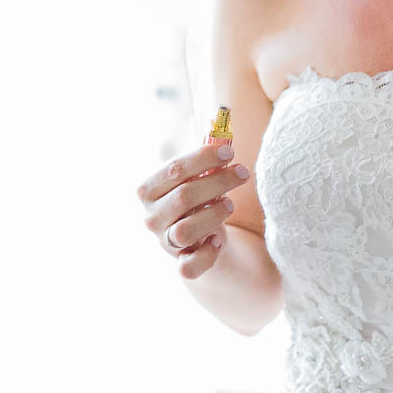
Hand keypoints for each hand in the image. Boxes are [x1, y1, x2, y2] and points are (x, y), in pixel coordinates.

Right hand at [136, 141, 250, 279]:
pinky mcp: (181, 264)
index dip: (204, 158)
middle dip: (218, 182)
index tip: (230, 152)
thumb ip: (206, 154)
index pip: (175, 169)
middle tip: (243, 172)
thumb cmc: (199, 197)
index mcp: (149, 189)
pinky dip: (206, 255)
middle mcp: (151, 216)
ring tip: (230, 204)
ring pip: (185, 230)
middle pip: (184, 196)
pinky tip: (218, 241)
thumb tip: (219, 126)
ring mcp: (164, 242)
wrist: (200, 238)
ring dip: (213, 215)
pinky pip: (189, 266)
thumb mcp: (200, 175)